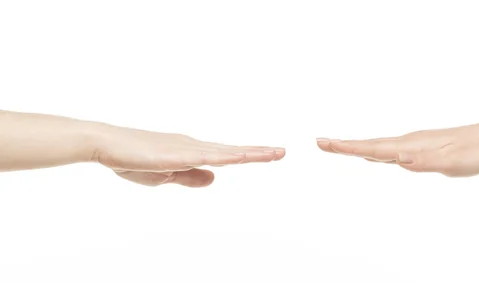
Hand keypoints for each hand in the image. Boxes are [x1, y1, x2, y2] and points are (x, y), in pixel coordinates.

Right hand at [91, 124, 284, 186]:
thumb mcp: (166, 175)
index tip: (270, 154)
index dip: (249, 155)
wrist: (107, 144)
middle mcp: (195, 146)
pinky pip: (206, 156)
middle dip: (258, 152)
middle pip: (232, 151)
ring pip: (225, 152)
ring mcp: (187, 148)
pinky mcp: (176, 153)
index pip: (227, 155)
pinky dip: (226, 156)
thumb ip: (190, 177)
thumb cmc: (133, 158)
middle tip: (282, 152)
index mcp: (193, 151)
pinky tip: (241, 156)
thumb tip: (215, 179)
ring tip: (273, 154)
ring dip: (250, 153)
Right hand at [316, 120, 478, 176]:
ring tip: (336, 147)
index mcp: (411, 145)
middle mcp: (407, 142)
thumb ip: (425, 161)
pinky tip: (369, 155)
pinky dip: (371, 151)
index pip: (373, 148)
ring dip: (354, 147)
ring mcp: (412, 143)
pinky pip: (387, 150)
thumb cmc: (475, 152)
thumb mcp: (453, 162)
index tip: (324, 143)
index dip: (347, 147)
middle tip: (319, 143)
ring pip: (376, 146)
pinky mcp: (419, 147)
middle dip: (342, 145)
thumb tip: (398, 158)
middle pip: (368, 144)